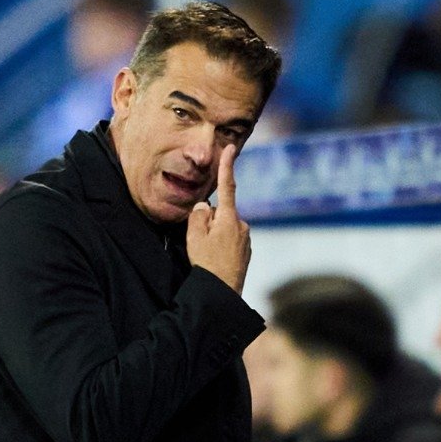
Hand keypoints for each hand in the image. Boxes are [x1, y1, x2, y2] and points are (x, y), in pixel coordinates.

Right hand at [186, 144, 249, 294]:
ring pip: (223, 228)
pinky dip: (219, 245)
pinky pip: (228, 241)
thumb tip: (205, 206)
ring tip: (207, 255)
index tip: (230, 149)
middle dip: (208, 220)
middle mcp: (242, 226)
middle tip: (199, 242)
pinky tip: (215, 260)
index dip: (226, 167)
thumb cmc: (207, 263)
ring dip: (213, 234)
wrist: (222, 293)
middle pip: (220, 213)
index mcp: (230, 218)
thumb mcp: (195, 236)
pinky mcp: (245, 252)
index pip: (227, 187)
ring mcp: (245, 239)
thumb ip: (198, 215)